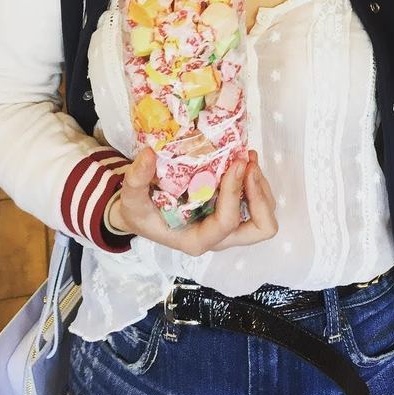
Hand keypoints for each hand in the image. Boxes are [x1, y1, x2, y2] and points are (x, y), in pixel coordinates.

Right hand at [108, 148, 277, 255]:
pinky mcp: (231, 212)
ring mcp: (228, 226)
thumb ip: (135, 179)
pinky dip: (255, 182)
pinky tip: (243, 161)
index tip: (235, 163)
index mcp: (197, 240)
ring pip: (263, 215)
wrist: (141, 214)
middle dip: (259, 196)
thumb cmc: (139, 211)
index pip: (227, 222)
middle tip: (247, 164)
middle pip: (260, 228)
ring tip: (247, 156)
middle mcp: (218, 237)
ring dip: (260, 186)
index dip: (235, 192)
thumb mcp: (130, 198)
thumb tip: (148, 154)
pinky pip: (256, 203)